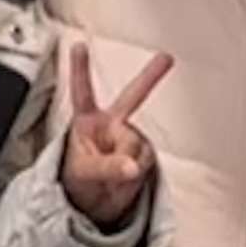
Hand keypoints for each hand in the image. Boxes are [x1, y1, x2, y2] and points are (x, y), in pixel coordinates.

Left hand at [56, 45, 170, 225]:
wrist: (95, 201)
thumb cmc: (80, 179)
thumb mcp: (84, 172)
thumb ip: (107, 168)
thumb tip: (133, 167)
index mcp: (87, 121)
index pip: (83, 92)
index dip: (80, 69)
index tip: (78, 45)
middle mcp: (111, 123)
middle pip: (133, 96)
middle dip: (151, 76)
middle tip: (167, 57)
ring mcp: (129, 137)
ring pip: (136, 146)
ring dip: (128, 164)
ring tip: (113, 175)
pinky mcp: (143, 153)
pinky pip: (146, 161)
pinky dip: (139, 172)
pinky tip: (128, 175)